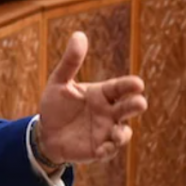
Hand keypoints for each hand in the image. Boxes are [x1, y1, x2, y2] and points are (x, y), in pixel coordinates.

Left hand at [37, 31, 146, 164]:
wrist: (45, 132)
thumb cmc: (56, 104)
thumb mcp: (59, 81)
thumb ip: (71, 61)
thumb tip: (79, 34)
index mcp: (102, 94)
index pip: (119, 88)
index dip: (129, 85)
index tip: (138, 83)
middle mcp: (109, 112)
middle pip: (128, 108)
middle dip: (135, 105)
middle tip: (140, 103)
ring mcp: (106, 131)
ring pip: (123, 133)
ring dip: (123, 134)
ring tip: (117, 133)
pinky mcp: (99, 149)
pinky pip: (108, 151)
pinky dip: (107, 151)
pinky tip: (100, 149)